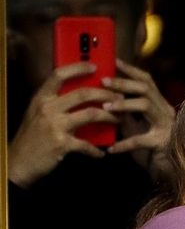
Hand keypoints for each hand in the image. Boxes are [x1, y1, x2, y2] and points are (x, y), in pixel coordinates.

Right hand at [8, 63, 120, 188]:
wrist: (20, 161)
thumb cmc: (31, 137)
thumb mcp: (37, 114)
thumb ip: (54, 104)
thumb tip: (77, 96)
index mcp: (42, 98)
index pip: (59, 75)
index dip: (78, 68)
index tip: (94, 67)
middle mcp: (48, 108)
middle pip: (83, 94)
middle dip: (106, 95)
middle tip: (120, 98)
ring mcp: (56, 125)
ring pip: (91, 114)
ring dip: (109, 117)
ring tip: (119, 119)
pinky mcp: (63, 143)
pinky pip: (87, 145)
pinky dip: (96, 151)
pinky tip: (101, 154)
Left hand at [104, 59, 175, 180]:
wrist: (171, 176)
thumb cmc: (153, 153)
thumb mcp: (137, 129)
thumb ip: (127, 116)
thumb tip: (108, 101)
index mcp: (161, 107)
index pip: (147, 81)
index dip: (131, 70)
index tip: (114, 61)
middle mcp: (167, 114)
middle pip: (146, 88)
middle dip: (123, 82)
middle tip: (103, 81)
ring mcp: (167, 128)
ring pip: (146, 105)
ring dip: (124, 104)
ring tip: (106, 107)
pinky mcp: (163, 144)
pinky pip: (141, 140)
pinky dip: (125, 144)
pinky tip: (112, 149)